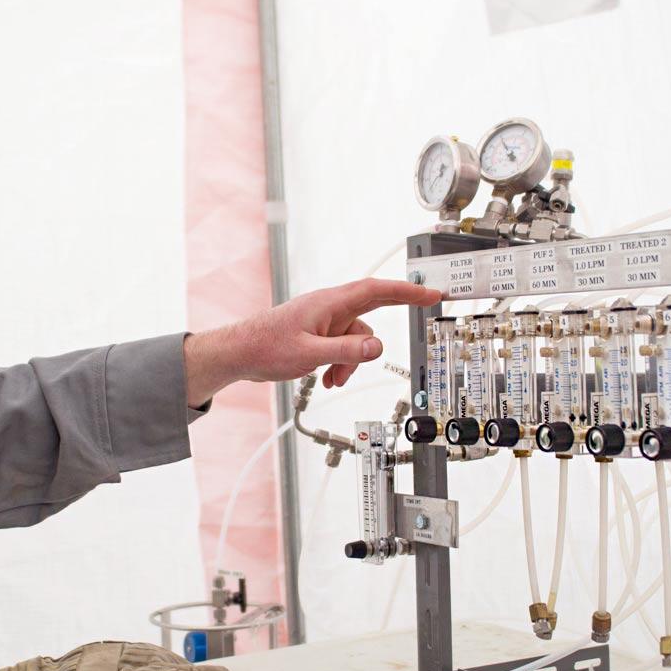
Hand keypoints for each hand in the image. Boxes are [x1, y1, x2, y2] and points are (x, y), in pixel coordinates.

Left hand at [183, 278, 441, 406]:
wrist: (238, 353)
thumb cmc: (265, 347)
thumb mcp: (310, 354)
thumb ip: (346, 351)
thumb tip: (378, 346)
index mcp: (330, 303)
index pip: (378, 291)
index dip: (408, 291)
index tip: (432, 292)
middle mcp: (330, 307)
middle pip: (370, 312)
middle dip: (383, 328)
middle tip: (415, 318)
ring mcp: (323, 320)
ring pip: (355, 338)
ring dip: (349, 361)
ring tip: (330, 379)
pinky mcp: (317, 333)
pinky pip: (341, 346)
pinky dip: (339, 363)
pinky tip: (324, 377)